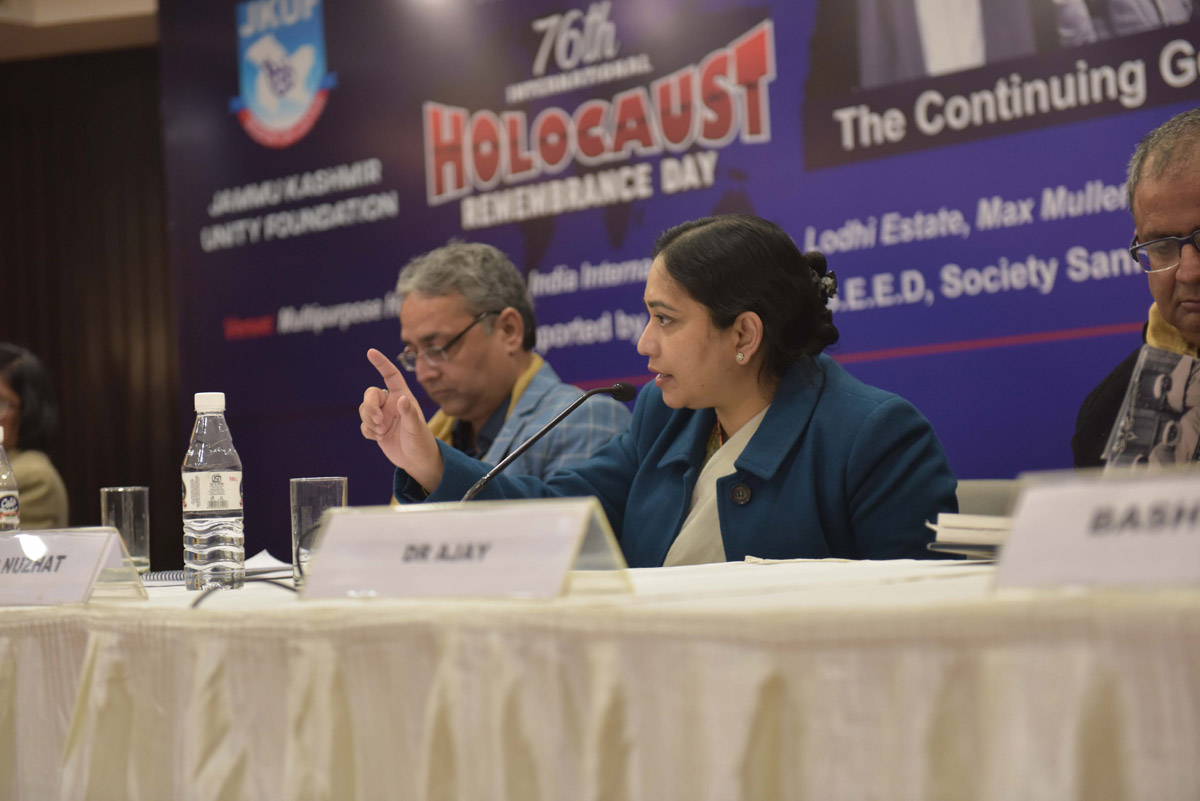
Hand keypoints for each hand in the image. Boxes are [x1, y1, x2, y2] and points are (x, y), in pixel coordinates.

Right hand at [359, 348, 443, 491]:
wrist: (416, 460)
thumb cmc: (421, 441)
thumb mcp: (416, 427)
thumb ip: (408, 413)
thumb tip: (400, 399)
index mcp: (402, 396)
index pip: (390, 375)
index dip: (381, 363)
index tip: (370, 352)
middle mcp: (391, 403)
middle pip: (370, 394)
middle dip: (370, 406)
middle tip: (379, 421)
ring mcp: (382, 416)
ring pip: (364, 409)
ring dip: (369, 420)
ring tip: (382, 432)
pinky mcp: (376, 428)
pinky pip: (363, 424)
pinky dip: (368, 431)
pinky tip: (378, 438)